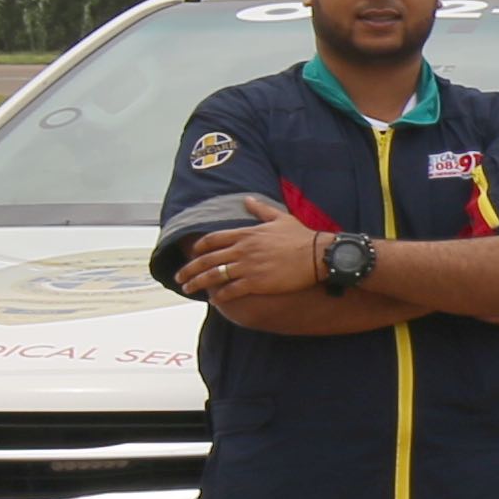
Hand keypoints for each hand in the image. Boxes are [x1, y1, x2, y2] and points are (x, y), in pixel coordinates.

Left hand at [178, 202, 324, 303]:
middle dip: (189, 270)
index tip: (190, 254)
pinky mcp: (256, 283)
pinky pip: (231, 290)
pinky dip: (220, 296)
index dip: (198, 248)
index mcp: (246, 234)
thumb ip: (260, 209)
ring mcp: (248, 267)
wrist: (318, 254)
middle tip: (180, 277)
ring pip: (214, 276)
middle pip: (207, 260)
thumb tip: (247, 199)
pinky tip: (215, 300)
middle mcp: (242, 250)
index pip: (212, 240)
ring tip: (189, 289)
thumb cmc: (302, 236)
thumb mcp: (280, 218)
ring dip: (198, 283)